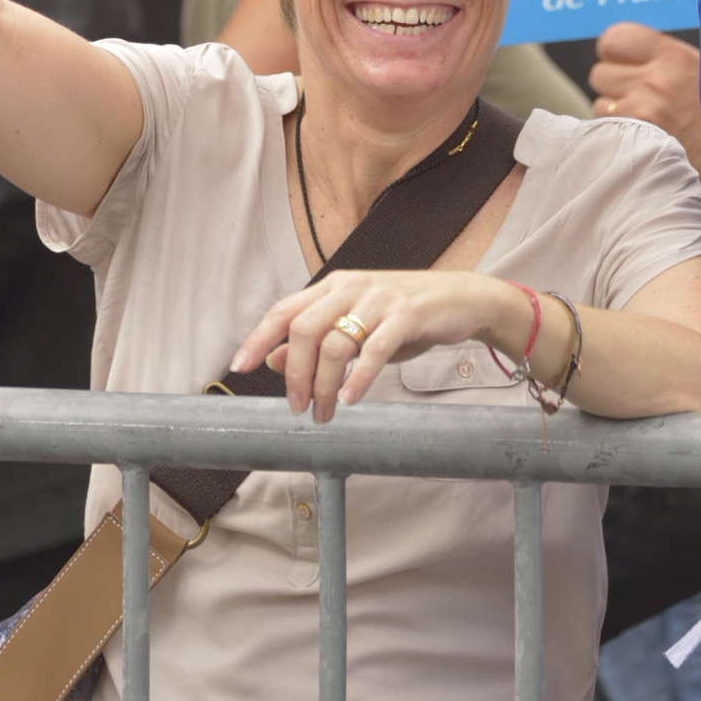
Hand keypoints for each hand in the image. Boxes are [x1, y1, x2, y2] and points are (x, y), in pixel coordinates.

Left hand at [230, 269, 540, 422]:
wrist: (460, 299)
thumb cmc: (404, 316)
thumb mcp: (356, 326)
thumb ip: (318, 339)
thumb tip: (274, 359)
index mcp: (334, 287)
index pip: (285, 310)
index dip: (260, 337)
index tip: (239, 367)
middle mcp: (350, 287)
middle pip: (304, 329)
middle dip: (294, 373)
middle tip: (297, 408)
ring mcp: (378, 299)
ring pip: (335, 342)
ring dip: (324, 384)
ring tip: (324, 413)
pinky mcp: (406, 315)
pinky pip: (374, 349)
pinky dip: (359, 377)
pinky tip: (352, 399)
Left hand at [590, 23, 700, 185]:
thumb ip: (669, 61)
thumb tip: (634, 53)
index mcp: (675, 57)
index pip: (614, 39)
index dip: (617, 55)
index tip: (627, 66)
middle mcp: (657, 81)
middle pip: (600, 73)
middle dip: (615, 87)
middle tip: (642, 102)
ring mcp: (645, 113)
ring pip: (601, 105)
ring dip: (617, 115)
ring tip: (649, 126)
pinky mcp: (639, 143)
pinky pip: (606, 133)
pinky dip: (618, 138)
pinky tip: (645, 144)